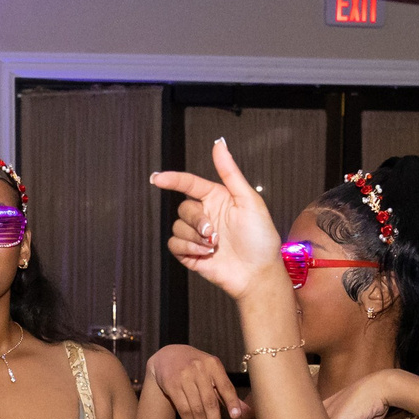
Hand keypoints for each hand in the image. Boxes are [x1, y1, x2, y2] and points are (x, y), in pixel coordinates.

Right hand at [145, 345, 245, 418]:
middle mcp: (199, 369)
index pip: (226, 386)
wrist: (168, 355)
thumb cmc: (197, 367)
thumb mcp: (212, 372)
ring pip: (196, 408)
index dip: (232, 402)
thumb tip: (246, 411)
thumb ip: (226, 391)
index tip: (236, 417)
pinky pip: (183, 408)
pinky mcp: (171, 384)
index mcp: (214, 365)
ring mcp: (184, 377)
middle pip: (210, 402)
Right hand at [151, 138, 288, 303]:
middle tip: (213, 233)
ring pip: (177, 227)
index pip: (189, 183)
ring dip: (194, 238)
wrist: (257, 273)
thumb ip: (230, 172)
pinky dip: (188, 249)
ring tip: (213, 246)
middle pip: (183, 208)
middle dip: (197, 221)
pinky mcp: (190, 254)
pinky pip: (174, 245)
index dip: (172, 179)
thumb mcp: (249, 200)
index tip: (158, 179)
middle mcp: (206, 215)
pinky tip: (205, 254)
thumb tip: (219, 144)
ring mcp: (197, 235)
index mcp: (217, 198)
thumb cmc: (260, 238)